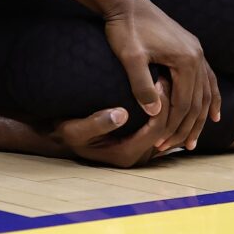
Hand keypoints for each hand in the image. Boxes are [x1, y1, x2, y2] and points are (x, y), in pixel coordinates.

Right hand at [53, 81, 173, 167]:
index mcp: (125, 155)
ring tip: (165, 81)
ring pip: (165, 129)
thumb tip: (121, 114)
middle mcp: (138, 156)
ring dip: (167, 106)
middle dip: (169, 104)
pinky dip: (162, 110)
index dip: (161, 107)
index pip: (155, 131)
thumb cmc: (67, 131)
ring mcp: (141, 150)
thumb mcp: (74, 129)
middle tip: (166, 77)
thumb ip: (97, 124)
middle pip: (165, 130)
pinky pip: (159, 127)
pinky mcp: (140, 142)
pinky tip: (159, 90)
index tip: (158, 81)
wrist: (63, 137)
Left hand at [103, 0, 220, 151]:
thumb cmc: (125, 28)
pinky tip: (213, 113)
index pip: (184, 104)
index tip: (160, 144)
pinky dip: (211, 97)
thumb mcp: (130, 57)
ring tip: (193, 140)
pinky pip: (207, 78)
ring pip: (205, 92)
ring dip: (200, 118)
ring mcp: (196, 50)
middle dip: (186, 128)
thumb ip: (142, 85)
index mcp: (186, 60)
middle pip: (198, 101)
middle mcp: (197, 55)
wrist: (125, 1)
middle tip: (174, 149)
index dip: (173, 127)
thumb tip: (155, 113)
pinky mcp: (190, 47)